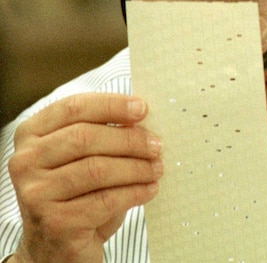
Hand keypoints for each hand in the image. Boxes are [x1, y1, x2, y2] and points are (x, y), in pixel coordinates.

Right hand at [8, 93, 162, 262]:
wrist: (54, 246)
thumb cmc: (76, 193)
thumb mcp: (83, 157)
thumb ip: (103, 133)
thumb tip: (142, 116)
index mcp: (31, 135)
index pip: (73, 108)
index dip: (111, 105)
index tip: (143, 109)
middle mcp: (25, 162)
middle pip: (85, 138)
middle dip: (129, 140)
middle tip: (157, 146)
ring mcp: (36, 194)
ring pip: (97, 169)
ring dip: (136, 168)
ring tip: (157, 169)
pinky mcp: (54, 222)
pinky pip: (105, 200)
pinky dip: (134, 193)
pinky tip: (149, 190)